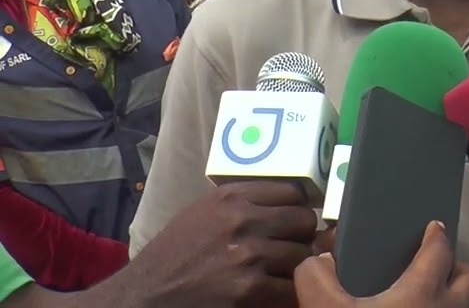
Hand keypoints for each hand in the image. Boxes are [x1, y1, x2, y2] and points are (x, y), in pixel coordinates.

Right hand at [127, 181, 319, 306]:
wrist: (144, 296)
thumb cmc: (175, 254)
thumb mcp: (204, 212)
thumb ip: (244, 203)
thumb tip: (291, 201)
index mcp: (231, 197)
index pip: (293, 190)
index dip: (299, 207)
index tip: (295, 220)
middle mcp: (242, 220)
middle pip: (305, 221)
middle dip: (301, 236)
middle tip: (291, 248)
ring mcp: (247, 255)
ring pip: (302, 255)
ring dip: (295, 267)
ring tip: (279, 272)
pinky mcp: (248, 289)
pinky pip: (290, 288)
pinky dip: (286, 293)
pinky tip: (271, 291)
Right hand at [294, 222, 468, 307]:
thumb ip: (317, 279)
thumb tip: (321, 260)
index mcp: (422, 293)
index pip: (439, 252)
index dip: (436, 236)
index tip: (435, 227)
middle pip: (468, 281)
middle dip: (457, 270)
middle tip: (439, 267)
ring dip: (453, 300)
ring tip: (429, 300)